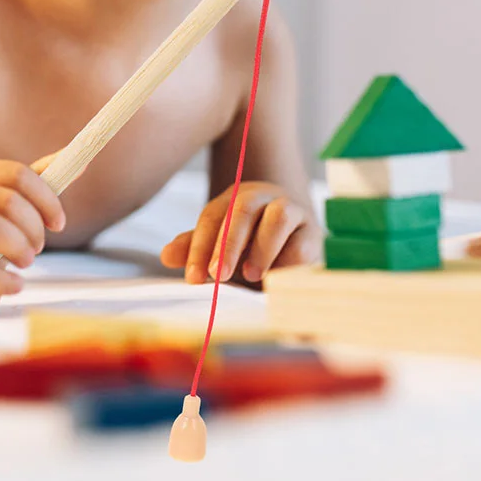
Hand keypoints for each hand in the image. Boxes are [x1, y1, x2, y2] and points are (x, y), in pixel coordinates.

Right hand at [0, 159, 65, 322]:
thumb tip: (81, 160)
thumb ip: (37, 186)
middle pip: (3, 199)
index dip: (45, 197)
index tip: (58, 223)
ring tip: (26, 262)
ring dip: (15, 244)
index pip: (13, 173)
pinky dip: (1, 279)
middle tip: (38, 247)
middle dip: (32, 226)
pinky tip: (14, 285)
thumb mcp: (3, 212)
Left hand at [160, 182, 320, 284]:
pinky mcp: (314, 233)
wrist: (295, 244)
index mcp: (235, 199)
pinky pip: (303, 243)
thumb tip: (166, 255)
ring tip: (249, 275)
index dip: (200, 246)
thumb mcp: (220, 245)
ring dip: (261, 248)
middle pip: (243, 210)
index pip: (213, 216)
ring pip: (278, 216)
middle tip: (217, 275)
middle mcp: (263, 198)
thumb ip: (196, 247)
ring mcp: (292, 211)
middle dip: (228, 244)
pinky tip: (275, 282)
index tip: (192, 277)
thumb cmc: (251, 244)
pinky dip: (288, 263)